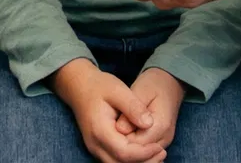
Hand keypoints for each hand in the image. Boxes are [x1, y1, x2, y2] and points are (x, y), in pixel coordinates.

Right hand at [50, 59, 164, 162]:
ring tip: (157, 155)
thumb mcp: (118, 89)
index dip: (144, 153)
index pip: (124, 153)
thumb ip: (133, 107)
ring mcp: (95, 148)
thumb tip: (149, 124)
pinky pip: (115, 161)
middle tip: (162, 153)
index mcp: (100, 131)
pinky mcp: (98, 147)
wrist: (78, 87)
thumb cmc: (99, 86)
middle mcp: (95, 144)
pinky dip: (130, 160)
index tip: (159, 146)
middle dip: (143, 162)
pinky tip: (145, 154)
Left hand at [119, 67, 184, 150]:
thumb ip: (130, 109)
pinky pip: (143, 154)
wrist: (169, 84)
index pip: (135, 144)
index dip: (119, 139)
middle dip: (122, 146)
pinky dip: (131, 148)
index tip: (111, 125)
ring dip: (126, 148)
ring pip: (140, 157)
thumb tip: (120, 129)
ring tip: (117, 130)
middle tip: (112, 128)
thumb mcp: (140, 89)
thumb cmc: (153, 84)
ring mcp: (163, 143)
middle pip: (137, 155)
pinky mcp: (159, 144)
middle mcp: (164, 139)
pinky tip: (123, 136)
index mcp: (160, 125)